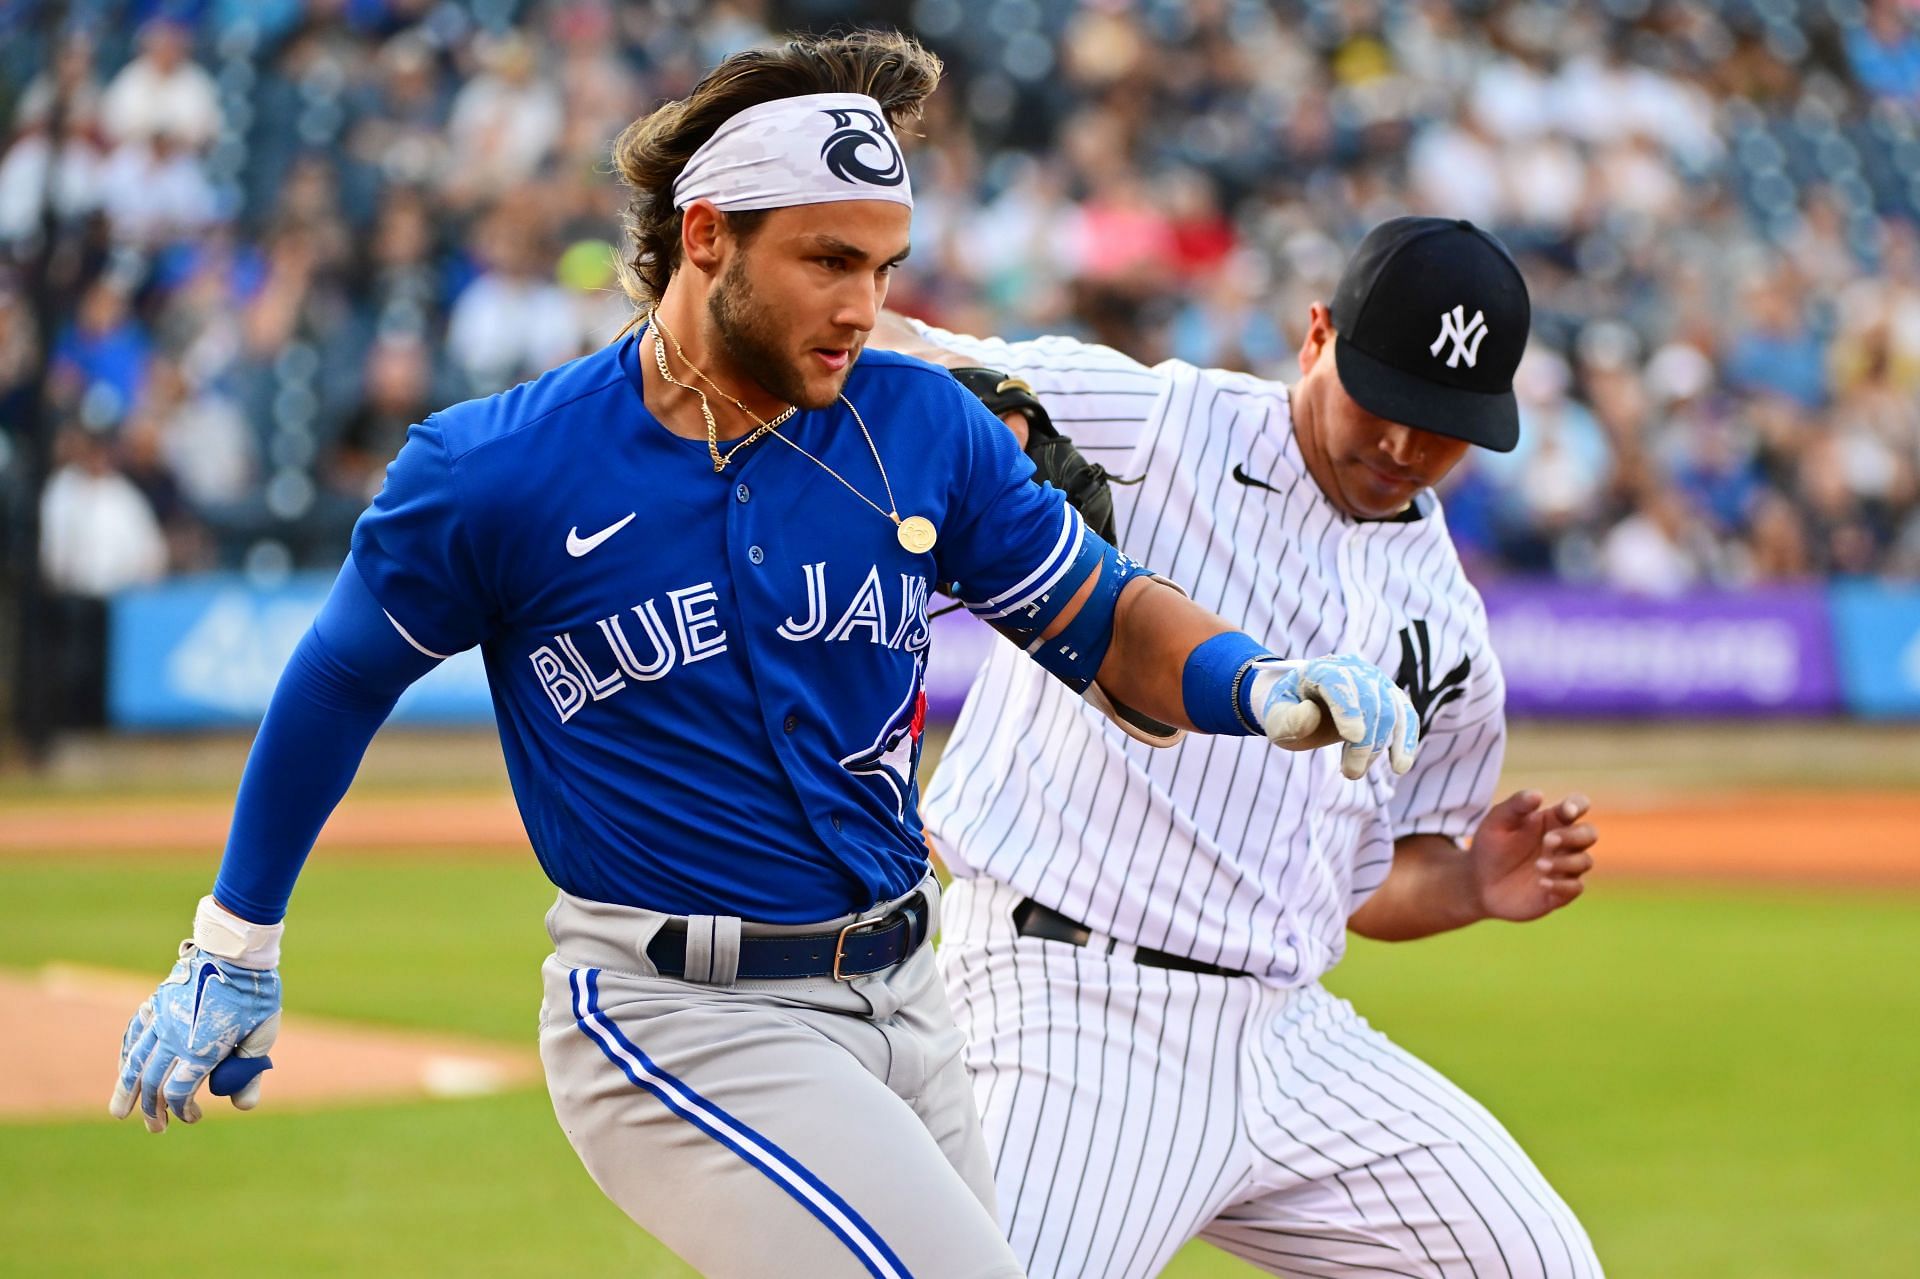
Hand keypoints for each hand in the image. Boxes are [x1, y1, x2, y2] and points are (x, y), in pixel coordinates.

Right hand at [109, 945, 280, 1131]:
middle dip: (151, 1110)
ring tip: (118, 1111)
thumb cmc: (255, 995)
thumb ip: (248, 1072)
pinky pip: (135, 1032)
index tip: (192, 1117)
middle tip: (154, 1128)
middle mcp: (174, 1038)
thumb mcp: (262, 1036)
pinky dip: (127, 1053)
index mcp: (201, 1049)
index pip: (179, 1092)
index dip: (182, 1110)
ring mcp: (161, 1019)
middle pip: (153, 1082)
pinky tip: (124, 1066)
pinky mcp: (156, 1003)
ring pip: (135, 1060)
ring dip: (125, 1089)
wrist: (236, 951)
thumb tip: (242, 1105)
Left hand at [1252, 655, 1419, 779]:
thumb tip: (1311, 714)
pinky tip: (1400, 766)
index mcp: (1320, 669)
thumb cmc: (1286, 712)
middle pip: (1369, 701)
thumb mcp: (1275, 718)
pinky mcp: (1389, 697)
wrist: (1300, 705)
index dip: (1348, 708)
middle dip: (1364, 741)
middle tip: (1350, 773)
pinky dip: (1406, 740)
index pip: (1339, 683)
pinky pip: (1406, 716)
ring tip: (1357, 773)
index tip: (1353, 737)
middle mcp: (1353, 669)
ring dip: (1380, 746)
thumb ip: (1289, 718)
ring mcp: (1374, 681)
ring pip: (1391, 710)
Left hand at [1470, 791, 1597, 922]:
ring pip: (1585, 861)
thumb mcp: (1496, 822)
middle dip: (1573, 836)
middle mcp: (1564, 843)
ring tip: (1538, 866)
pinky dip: (1562, 885)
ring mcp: (1564, 868)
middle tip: (1547, 840)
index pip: (1578, 805)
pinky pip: (1575, 887)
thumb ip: (1516, 805)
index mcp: (1552, 820)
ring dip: (1565, 862)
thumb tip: (1538, 794)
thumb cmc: (1490, 847)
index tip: (1566, 811)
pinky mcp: (1560, 892)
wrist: (1478, 884)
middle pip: (1589, 833)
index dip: (1578, 805)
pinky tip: (1542, 883)